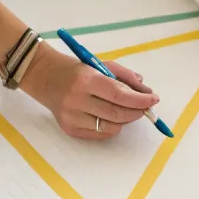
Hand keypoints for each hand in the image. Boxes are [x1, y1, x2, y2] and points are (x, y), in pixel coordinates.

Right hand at [21, 43, 159, 140]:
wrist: (44, 77)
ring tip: (129, 110)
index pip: (119, 95)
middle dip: (137, 111)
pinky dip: (112, 127)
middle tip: (145, 106)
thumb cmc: (76, 69)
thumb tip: (146, 92)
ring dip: (126, 120)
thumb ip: (124, 77)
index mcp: (85, 80)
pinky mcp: (69, 129)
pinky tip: (113, 116)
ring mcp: (71, 117)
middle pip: (117, 114)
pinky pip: (100, 134)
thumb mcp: (99, 64)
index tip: (153, 99)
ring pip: (111, 127)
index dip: (140, 100)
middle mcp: (77, 100)